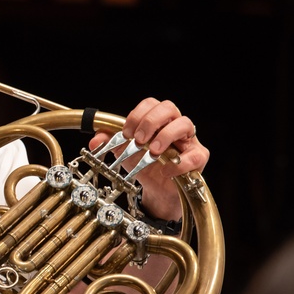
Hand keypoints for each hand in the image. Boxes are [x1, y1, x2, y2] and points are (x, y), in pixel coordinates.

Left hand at [89, 97, 208, 220]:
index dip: (136, 115)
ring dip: (165, 136)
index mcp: (157, 120)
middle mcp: (174, 125)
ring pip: (185, 123)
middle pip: (168, 107)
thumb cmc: (144, 165)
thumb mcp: (123, 152)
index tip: (125, 134)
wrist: (156, 189)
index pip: (150, 104)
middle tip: (138, 140)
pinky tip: (165, 170)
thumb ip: (109, 143)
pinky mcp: (198, 158)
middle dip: (150, 122)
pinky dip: (179, 163)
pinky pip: (195, 155)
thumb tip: (96, 140)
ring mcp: (189, 140)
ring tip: (152, 151)